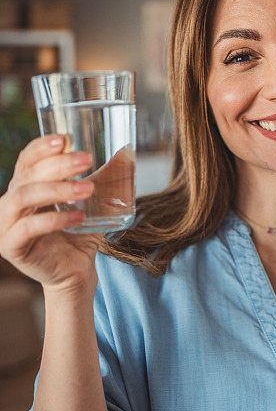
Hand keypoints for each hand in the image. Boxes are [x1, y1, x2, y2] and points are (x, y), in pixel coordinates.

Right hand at [0, 134, 102, 292]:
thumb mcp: (93, 201)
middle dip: (58, 164)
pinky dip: (54, 220)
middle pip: (28, 174)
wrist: (76, 270)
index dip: (42, 146)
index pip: (27, 159)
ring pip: (24, 197)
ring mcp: (7, 224)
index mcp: (26, 186)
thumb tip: (128, 152)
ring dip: (57, 189)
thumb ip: (104, 178)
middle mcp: (11, 201)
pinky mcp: (11, 246)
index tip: (64, 139)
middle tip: (87, 160)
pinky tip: (78, 218)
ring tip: (88, 189)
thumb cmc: (80, 233)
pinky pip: (27, 228)